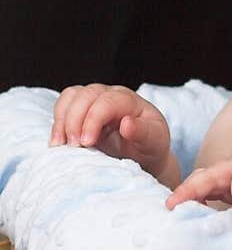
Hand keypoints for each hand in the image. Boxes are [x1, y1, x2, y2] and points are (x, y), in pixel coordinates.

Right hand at [49, 83, 172, 178]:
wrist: (143, 154)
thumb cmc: (150, 147)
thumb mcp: (154, 142)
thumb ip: (143, 133)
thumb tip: (127, 124)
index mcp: (130, 101)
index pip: (107, 102)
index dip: (93, 120)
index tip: (87, 142)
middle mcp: (111, 95)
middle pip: (86, 95)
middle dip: (75, 121)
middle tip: (73, 146)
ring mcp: (95, 99)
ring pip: (71, 97)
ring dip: (62, 120)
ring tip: (60, 145)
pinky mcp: (82, 110)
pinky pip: (64, 105)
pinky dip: (58, 122)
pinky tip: (58, 141)